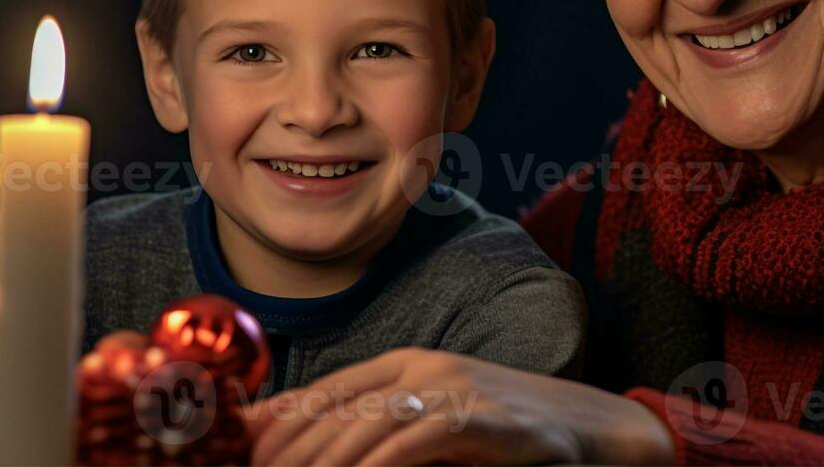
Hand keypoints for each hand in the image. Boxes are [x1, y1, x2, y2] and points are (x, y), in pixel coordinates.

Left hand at [246, 347, 675, 465]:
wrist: (598, 431)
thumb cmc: (510, 439)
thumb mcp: (436, 430)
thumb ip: (383, 436)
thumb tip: (321, 456)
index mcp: (403, 366)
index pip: (318, 394)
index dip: (268, 425)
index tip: (225, 454)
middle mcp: (422, 368)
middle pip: (329, 411)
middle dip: (280, 454)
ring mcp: (454, 388)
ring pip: (363, 426)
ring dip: (317, 465)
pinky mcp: (484, 418)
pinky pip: (414, 441)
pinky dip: (375, 465)